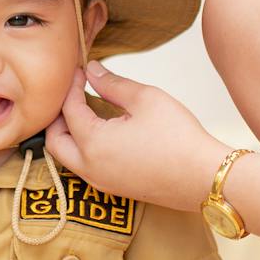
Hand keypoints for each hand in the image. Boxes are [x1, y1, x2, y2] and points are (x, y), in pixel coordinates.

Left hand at [45, 62, 229, 211]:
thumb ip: (113, 83)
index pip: (68, 110)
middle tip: (73, 94)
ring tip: (85, 111)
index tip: (82, 72)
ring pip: (67, 157)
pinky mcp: (114, 189)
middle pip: (54, 141)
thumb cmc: (178, 137)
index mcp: (93, 143)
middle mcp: (90, 168)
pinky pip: (85, 167)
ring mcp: (101, 182)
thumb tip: (93, 71)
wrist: (204, 177)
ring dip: (69, 134)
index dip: (72, 87)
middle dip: (58, 116)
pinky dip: (84, 148)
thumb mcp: (145, 99)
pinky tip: (103, 131)